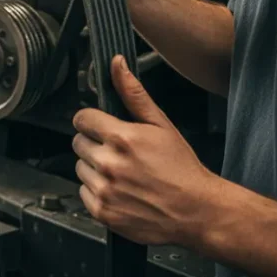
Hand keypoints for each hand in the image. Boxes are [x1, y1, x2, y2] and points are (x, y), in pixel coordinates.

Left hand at [72, 55, 220, 246]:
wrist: (197, 212)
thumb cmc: (181, 168)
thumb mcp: (161, 125)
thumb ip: (133, 93)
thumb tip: (116, 63)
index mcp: (122, 138)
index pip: (82, 119)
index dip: (93, 121)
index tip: (103, 127)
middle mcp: (109, 164)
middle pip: (78, 143)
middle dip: (95, 144)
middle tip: (119, 153)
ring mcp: (105, 190)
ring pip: (80, 168)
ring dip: (95, 168)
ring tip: (122, 173)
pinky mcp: (103, 212)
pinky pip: (83, 193)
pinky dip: (97, 191)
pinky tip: (120, 190)